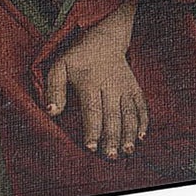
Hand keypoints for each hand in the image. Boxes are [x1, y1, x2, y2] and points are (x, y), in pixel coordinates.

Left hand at [45, 0, 147, 157]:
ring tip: (127, 152)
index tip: (91, 147)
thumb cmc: (78, 58)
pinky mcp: (135, 88)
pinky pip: (142, 107)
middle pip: (113, 116)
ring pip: (130, 114)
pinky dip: (143, 123)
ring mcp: (125, 88)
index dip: (92, 129)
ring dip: (129, 134)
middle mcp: (110, 86)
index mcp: (90, 82)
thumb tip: (51, 112)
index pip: (92, 110)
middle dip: (112, 138)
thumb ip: (54, 89)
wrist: (105, 39)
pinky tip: (141, 137)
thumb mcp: (60, 67)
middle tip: (110, 157)